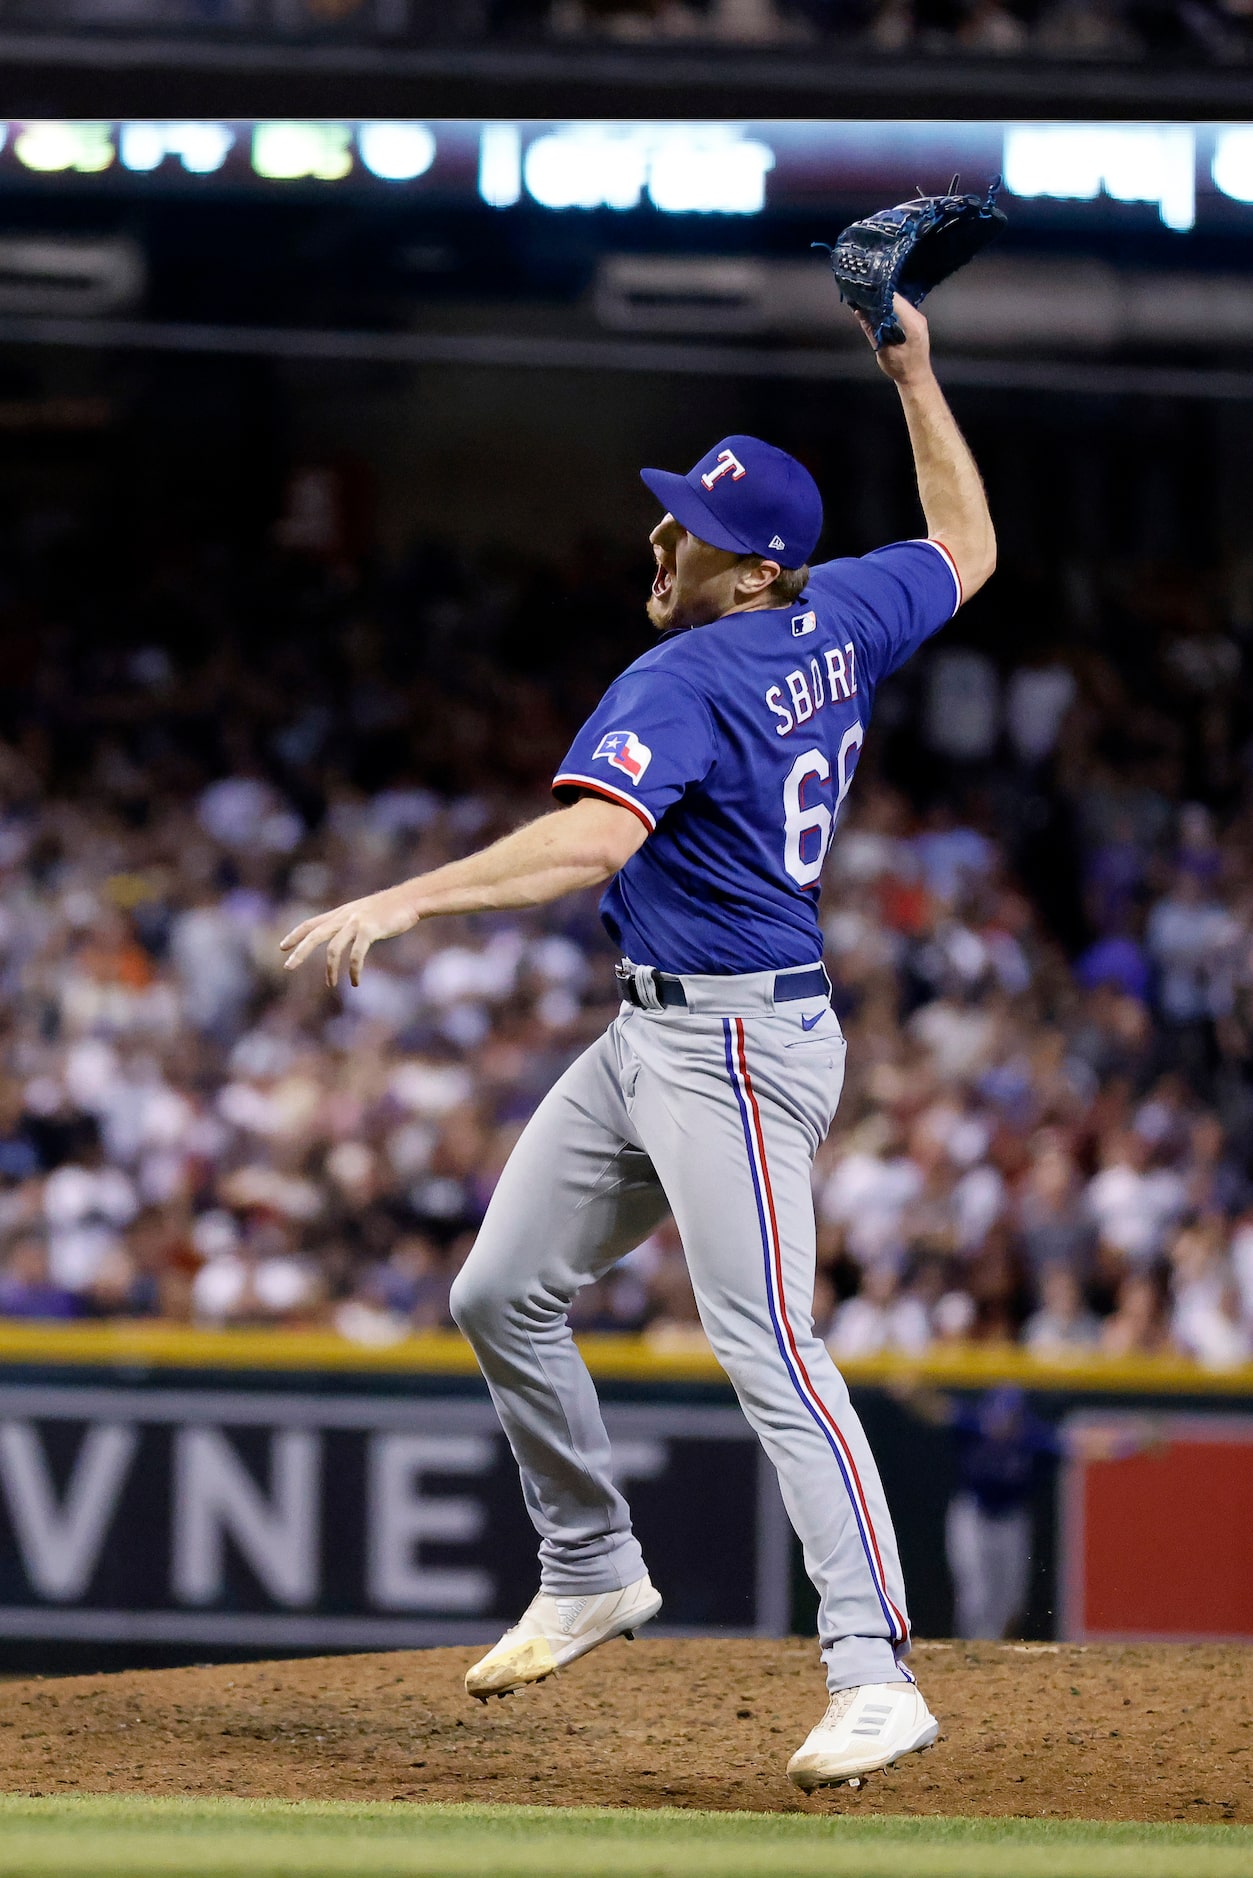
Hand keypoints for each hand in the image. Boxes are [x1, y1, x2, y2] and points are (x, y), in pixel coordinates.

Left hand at [280, 884, 419, 987]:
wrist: (411, 899)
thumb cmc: (391, 908)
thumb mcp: (365, 912)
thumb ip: (352, 922)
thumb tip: (347, 935)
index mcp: (341, 913)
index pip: (312, 923)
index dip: (296, 934)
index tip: (282, 946)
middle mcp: (344, 916)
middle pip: (315, 934)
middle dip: (300, 951)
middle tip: (288, 967)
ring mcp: (356, 922)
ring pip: (333, 948)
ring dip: (330, 969)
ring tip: (330, 984)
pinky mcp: (369, 930)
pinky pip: (356, 954)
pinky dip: (354, 969)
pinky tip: (355, 981)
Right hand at [855, 293, 931, 383]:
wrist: (917, 378)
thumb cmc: (900, 368)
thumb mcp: (883, 350)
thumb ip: (871, 329)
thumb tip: (858, 311)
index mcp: (912, 324)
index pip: (894, 300)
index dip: (879, 295)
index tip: (865, 292)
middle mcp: (918, 317)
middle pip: (897, 299)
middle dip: (880, 297)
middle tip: (865, 296)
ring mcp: (919, 318)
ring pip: (900, 302)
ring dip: (885, 302)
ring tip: (870, 302)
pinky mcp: (918, 322)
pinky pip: (903, 309)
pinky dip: (891, 308)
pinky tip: (880, 311)